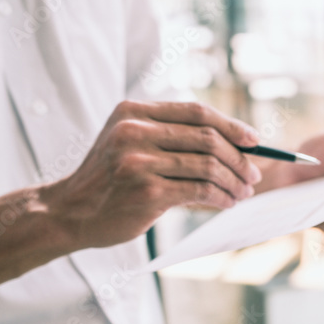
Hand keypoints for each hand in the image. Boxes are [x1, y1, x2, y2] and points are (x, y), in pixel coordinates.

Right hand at [45, 100, 261, 249]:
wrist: (69, 212)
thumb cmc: (110, 179)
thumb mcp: (131, 143)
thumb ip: (172, 136)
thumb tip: (236, 144)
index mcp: (133, 112)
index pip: (197, 111)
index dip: (231, 125)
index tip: (254, 140)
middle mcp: (134, 131)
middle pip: (207, 138)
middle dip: (239, 158)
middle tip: (254, 174)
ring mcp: (139, 161)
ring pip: (207, 166)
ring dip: (234, 181)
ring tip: (244, 192)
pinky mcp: (146, 192)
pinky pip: (200, 190)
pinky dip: (221, 197)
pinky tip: (227, 202)